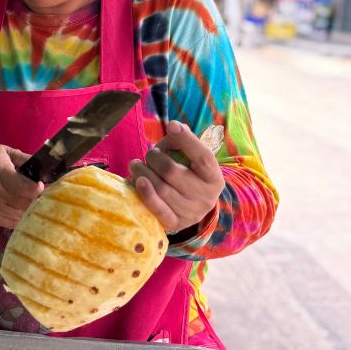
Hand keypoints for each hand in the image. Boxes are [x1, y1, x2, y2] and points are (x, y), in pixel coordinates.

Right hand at [0, 144, 43, 228]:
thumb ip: (25, 158)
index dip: (35, 188)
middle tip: (40, 194)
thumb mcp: (5, 151)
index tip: (41, 185)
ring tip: (30, 199)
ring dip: (29, 208)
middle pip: (22, 202)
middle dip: (35, 199)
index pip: (20, 186)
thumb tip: (44, 168)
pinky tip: (21, 208)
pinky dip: (20, 217)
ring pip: (18, 214)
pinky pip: (11, 222)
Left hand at [128, 121, 224, 235]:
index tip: (172, 125)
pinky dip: (146, 194)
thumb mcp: (190, 159)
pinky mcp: (175, 224)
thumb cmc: (187, 175)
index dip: (187, 140)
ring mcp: (191, 213)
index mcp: (214, 178)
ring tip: (136, 165)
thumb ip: (182, 142)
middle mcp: (206, 197)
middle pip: (172, 171)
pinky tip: (138, 181)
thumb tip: (174, 128)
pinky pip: (158, 210)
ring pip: (160, 188)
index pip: (203, 157)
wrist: (190, 208)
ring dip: (143, 172)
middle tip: (149, 154)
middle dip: (154, 157)